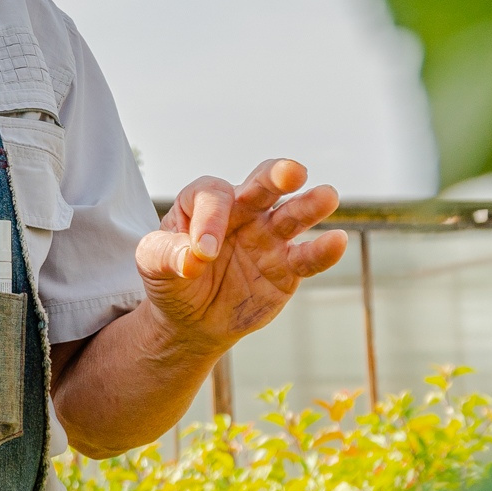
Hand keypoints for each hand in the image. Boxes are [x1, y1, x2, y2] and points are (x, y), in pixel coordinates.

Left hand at [134, 158, 345, 355]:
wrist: (191, 318)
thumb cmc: (171, 278)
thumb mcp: (153, 264)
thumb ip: (168, 256)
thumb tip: (192, 259)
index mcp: (205, 201)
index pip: (213, 196)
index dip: (209, 219)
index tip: (201, 254)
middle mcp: (243, 210)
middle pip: (263, 184)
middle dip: (277, 175)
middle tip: (292, 172)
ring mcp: (269, 236)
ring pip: (293, 214)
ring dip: (310, 205)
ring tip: (327, 195)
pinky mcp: (288, 267)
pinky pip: (307, 257)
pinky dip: (323, 250)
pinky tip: (337, 241)